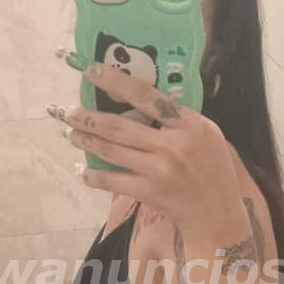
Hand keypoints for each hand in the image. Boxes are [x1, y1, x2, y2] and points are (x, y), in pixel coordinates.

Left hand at [49, 64, 243, 231]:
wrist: (216, 213)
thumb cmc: (212, 170)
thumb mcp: (205, 134)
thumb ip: (177, 119)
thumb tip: (138, 100)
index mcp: (188, 124)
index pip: (146, 96)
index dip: (115, 82)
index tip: (90, 70)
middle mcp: (172, 145)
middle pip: (119, 126)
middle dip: (87, 117)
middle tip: (67, 111)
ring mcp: (158, 170)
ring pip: (110, 151)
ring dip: (85, 141)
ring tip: (69, 133)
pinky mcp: (148, 191)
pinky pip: (112, 180)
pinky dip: (94, 176)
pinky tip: (83, 170)